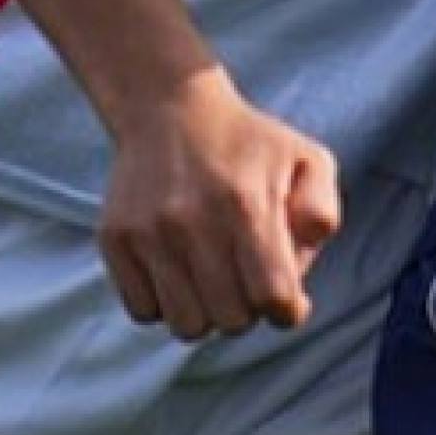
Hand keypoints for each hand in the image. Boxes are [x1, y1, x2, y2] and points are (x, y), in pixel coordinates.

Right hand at [98, 65, 339, 338]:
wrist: (173, 109)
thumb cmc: (251, 144)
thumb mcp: (307, 159)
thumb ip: (320, 213)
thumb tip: (300, 276)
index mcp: (249, 203)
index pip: (272, 295)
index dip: (287, 310)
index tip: (288, 300)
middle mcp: (195, 222)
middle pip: (230, 320)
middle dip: (250, 309)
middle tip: (249, 278)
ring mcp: (150, 233)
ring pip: (186, 325)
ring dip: (208, 312)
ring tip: (216, 277)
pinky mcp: (116, 241)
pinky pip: (144, 312)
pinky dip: (166, 303)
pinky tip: (181, 268)